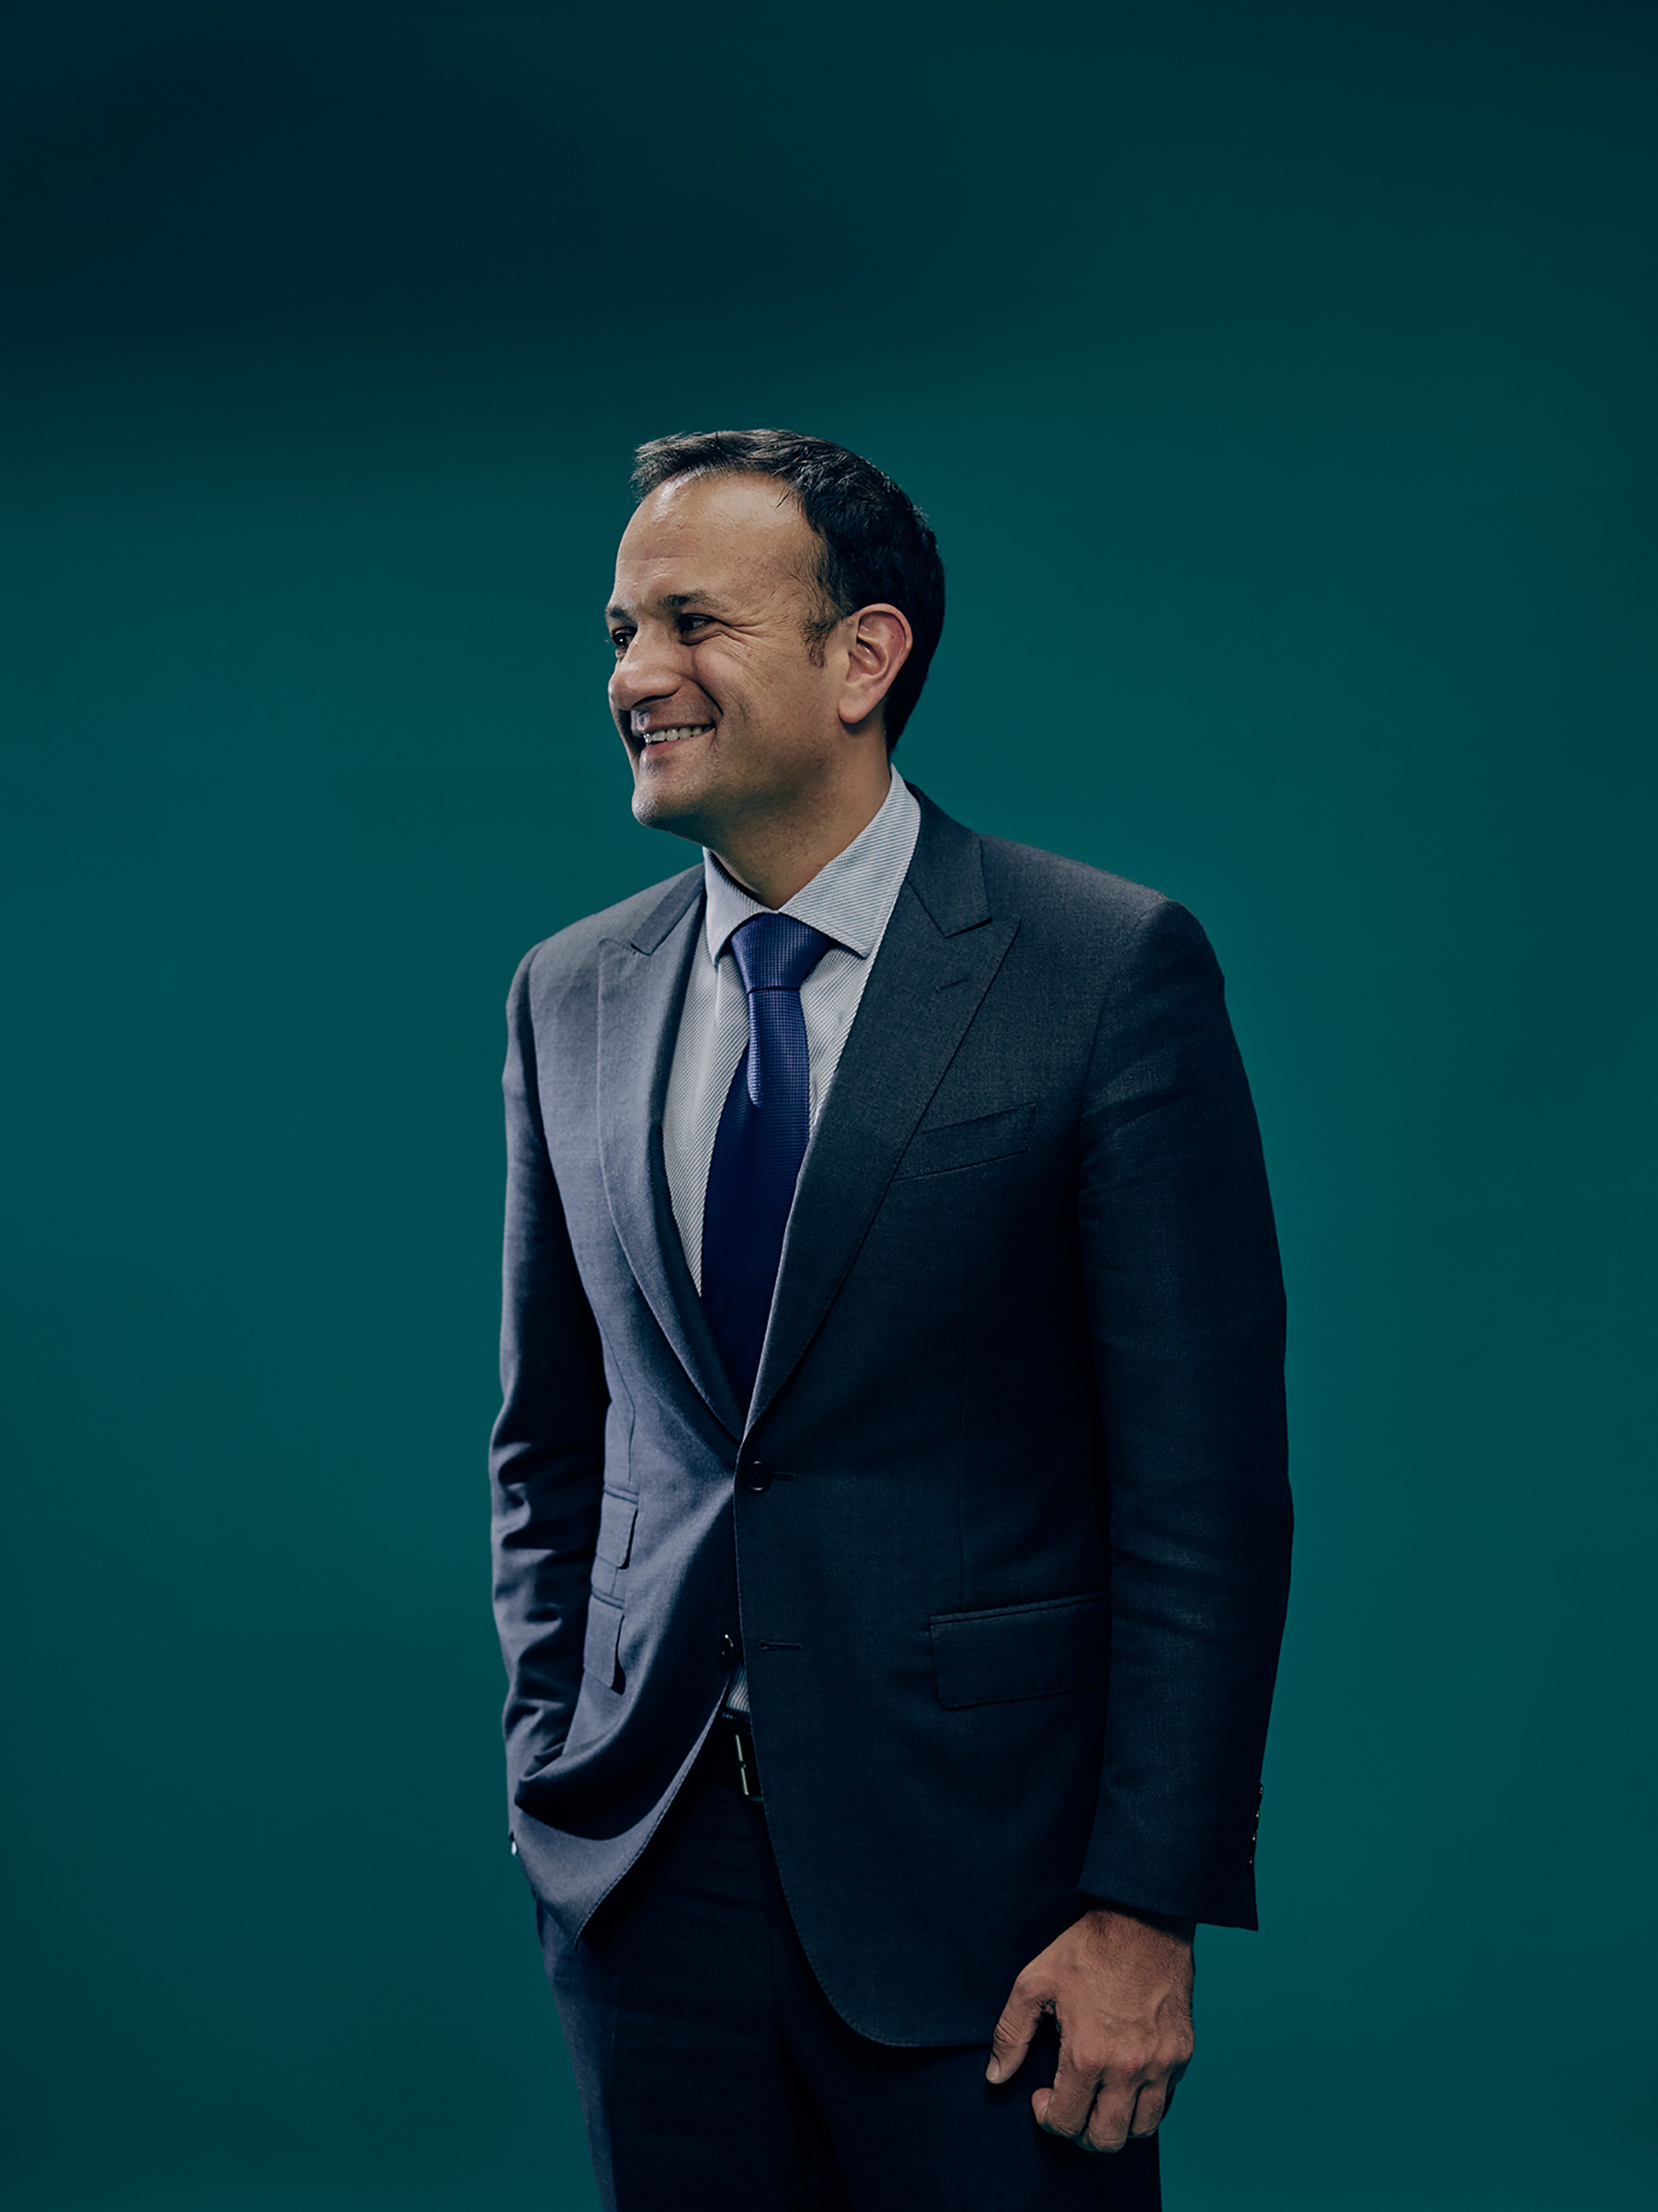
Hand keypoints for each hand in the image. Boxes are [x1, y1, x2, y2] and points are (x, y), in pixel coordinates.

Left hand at [985, 1904, 1194, 2151]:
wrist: (1142, 1920)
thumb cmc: (1086, 1949)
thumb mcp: (1034, 1983)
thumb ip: (1010, 2034)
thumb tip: (996, 2076)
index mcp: (1088, 2054)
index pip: (1067, 2122)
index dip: (1048, 2117)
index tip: (1043, 2097)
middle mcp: (1129, 2068)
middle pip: (1107, 2139)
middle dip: (1081, 2131)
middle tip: (1071, 2106)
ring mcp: (1161, 2064)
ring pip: (1142, 2129)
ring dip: (1116, 2123)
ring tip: (1099, 2099)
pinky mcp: (1182, 2054)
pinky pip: (1165, 2101)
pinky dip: (1145, 2103)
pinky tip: (1126, 2081)